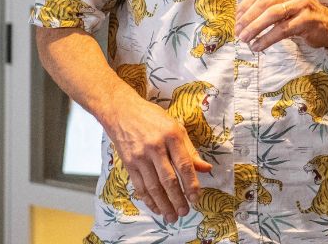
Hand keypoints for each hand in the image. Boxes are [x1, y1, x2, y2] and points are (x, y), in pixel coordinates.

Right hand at [103, 96, 212, 223]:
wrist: (121, 110)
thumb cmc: (152, 118)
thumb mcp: (176, 127)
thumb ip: (190, 150)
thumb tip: (206, 169)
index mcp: (172, 135)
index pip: (184, 164)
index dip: (191, 183)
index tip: (196, 198)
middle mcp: (156, 146)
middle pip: (168, 179)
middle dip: (177, 198)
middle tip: (184, 212)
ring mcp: (140, 156)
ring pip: (153, 186)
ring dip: (163, 203)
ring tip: (171, 216)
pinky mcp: (128, 163)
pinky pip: (139, 185)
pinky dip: (148, 199)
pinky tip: (156, 207)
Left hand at [234, 0, 327, 51]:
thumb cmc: (301, 13)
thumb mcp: (284, 2)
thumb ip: (266, 3)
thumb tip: (240, 15)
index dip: (245, 5)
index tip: (236, 19)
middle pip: (264, 2)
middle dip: (248, 18)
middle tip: (238, 32)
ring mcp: (302, 3)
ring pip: (272, 15)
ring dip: (255, 28)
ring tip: (245, 40)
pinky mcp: (307, 19)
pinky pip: (282, 30)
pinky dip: (267, 39)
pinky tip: (258, 46)